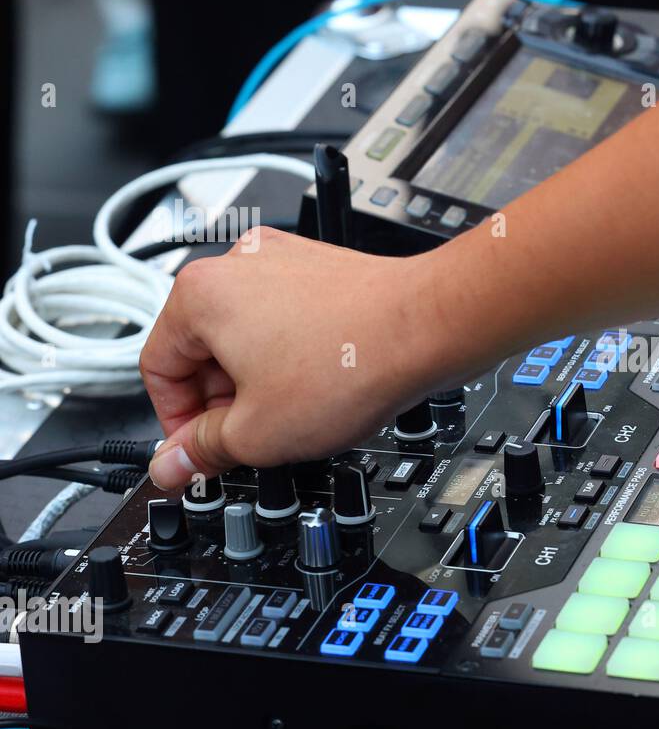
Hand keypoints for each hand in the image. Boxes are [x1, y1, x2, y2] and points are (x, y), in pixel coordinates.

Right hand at [139, 227, 454, 489]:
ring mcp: (284, 262)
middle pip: (203, 351)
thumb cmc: (351, 362)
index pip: (157, 368)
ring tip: (298, 412)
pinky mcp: (323, 272)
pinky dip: (296, 357)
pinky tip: (324, 385)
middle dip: (223, 402)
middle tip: (253, 439)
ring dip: (261, 383)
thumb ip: (204, 451)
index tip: (200, 453)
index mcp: (200, 294)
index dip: (176, 423)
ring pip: (248, 338)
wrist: (430, 327)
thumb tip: (174, 465)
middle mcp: (238, 265)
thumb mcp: (258, 432)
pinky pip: (289, 322)